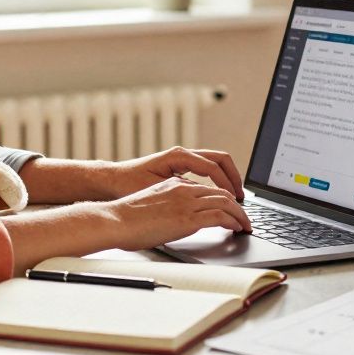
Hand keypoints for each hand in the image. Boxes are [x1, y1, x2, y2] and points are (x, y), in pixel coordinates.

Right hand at [101, 177, 250, 250]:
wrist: (115, 220)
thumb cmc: (127, 218)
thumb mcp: (152, 204)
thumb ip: (169, 206)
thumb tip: (177, 219)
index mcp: (175, 185)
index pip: (208, 188)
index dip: (224, 198)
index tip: (231, 209)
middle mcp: (183, 189)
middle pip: (221, 192)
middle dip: (238, 206)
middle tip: (245, 218)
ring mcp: (186, 202)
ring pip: (225, 202)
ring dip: (240, 214)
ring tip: (246, 225)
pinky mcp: (187, 218)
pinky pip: (220, 216)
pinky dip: (234, 221)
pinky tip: (237, 228)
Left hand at [109, 147, 244, 200]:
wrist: (111, 181)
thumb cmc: (128, 185)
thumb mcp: (156, 190)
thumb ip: (181, 192)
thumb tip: (204, 199)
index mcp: (178, 156)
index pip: (213, 167)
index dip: (227, 184)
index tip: (236, 200)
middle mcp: (182, 154)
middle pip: (220, 159)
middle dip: (234, 177)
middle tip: (242, 197)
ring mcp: (182, 159)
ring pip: (214, 162)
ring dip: (227, 177)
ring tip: (235, 197)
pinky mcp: (180, 166)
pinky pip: (206, 169)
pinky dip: (217, 179)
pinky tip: (219, 196)